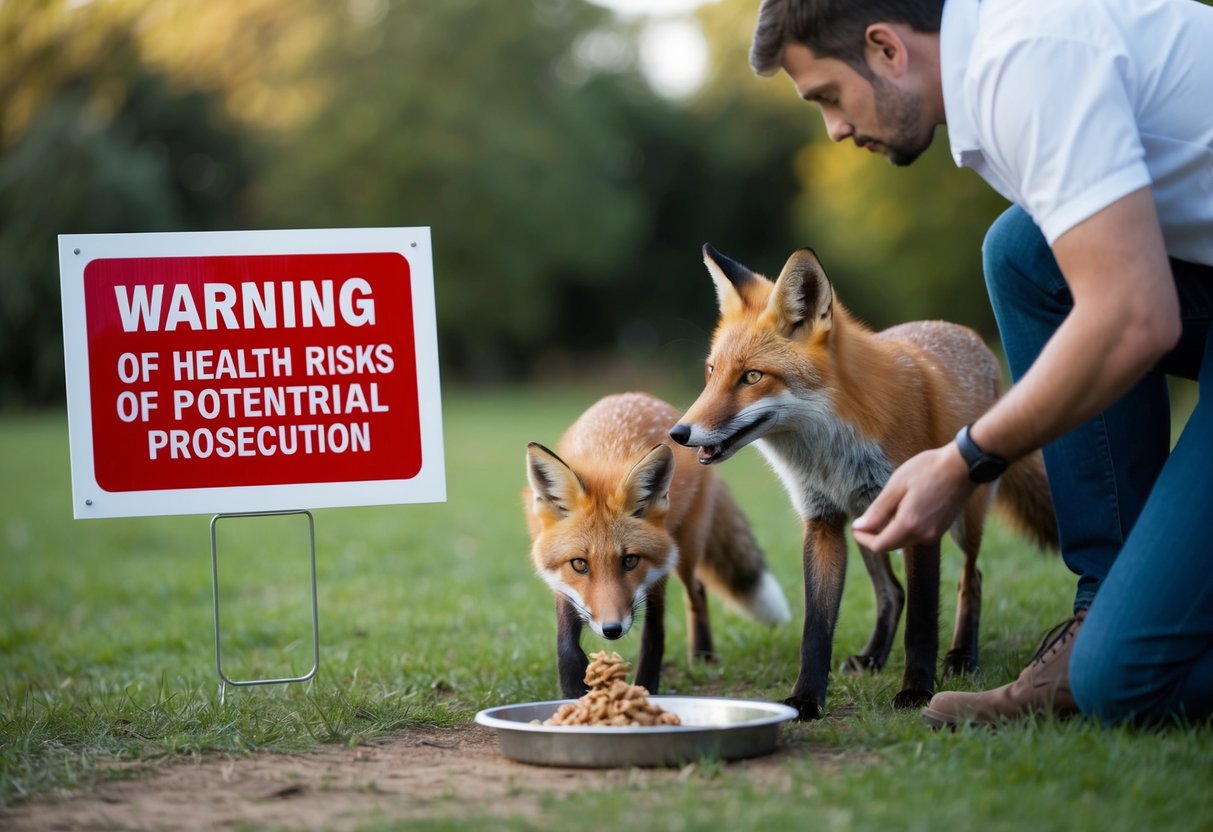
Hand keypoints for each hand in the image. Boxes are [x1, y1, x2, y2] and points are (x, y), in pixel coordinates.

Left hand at [851, 443, 975, 553]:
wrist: (964, 466)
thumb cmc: (928, 470)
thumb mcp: (896, 486)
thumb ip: (877, 511)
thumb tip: (859, 527)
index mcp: (910, 525)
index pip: (879, 546)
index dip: (864, 539)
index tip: (856, 527)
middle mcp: (924, 535)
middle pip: (892, 545)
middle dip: (876, 535)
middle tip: (867, 517)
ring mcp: (935, 534)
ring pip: (905, 541)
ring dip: (891, 530)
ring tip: (889, 507)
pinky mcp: (942, 529)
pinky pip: (917, 535)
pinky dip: (906, 527)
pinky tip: (906, 507)